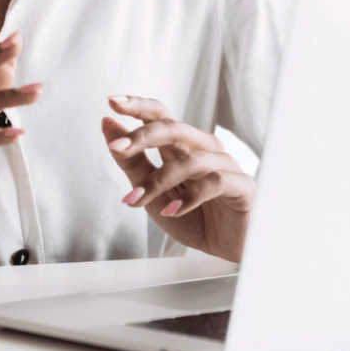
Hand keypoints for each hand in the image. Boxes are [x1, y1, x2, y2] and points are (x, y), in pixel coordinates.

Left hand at [102, 95, 253, 262]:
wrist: (227, 249)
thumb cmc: (192, 217)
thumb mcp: (152, 193)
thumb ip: (131, 161)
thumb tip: (107, 123)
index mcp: (181, 145)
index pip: (160, 115)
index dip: (138, 106)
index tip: (112, 101)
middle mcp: (203, 148)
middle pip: (173, 128)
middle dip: (142, 136)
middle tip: (117, 147)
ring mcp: (225, 164)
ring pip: (189, 160)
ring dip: (158, 181)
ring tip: (137, 199)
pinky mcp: (242, 186)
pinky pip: (214, 183)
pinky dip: (189, 198)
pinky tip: (171, 210)